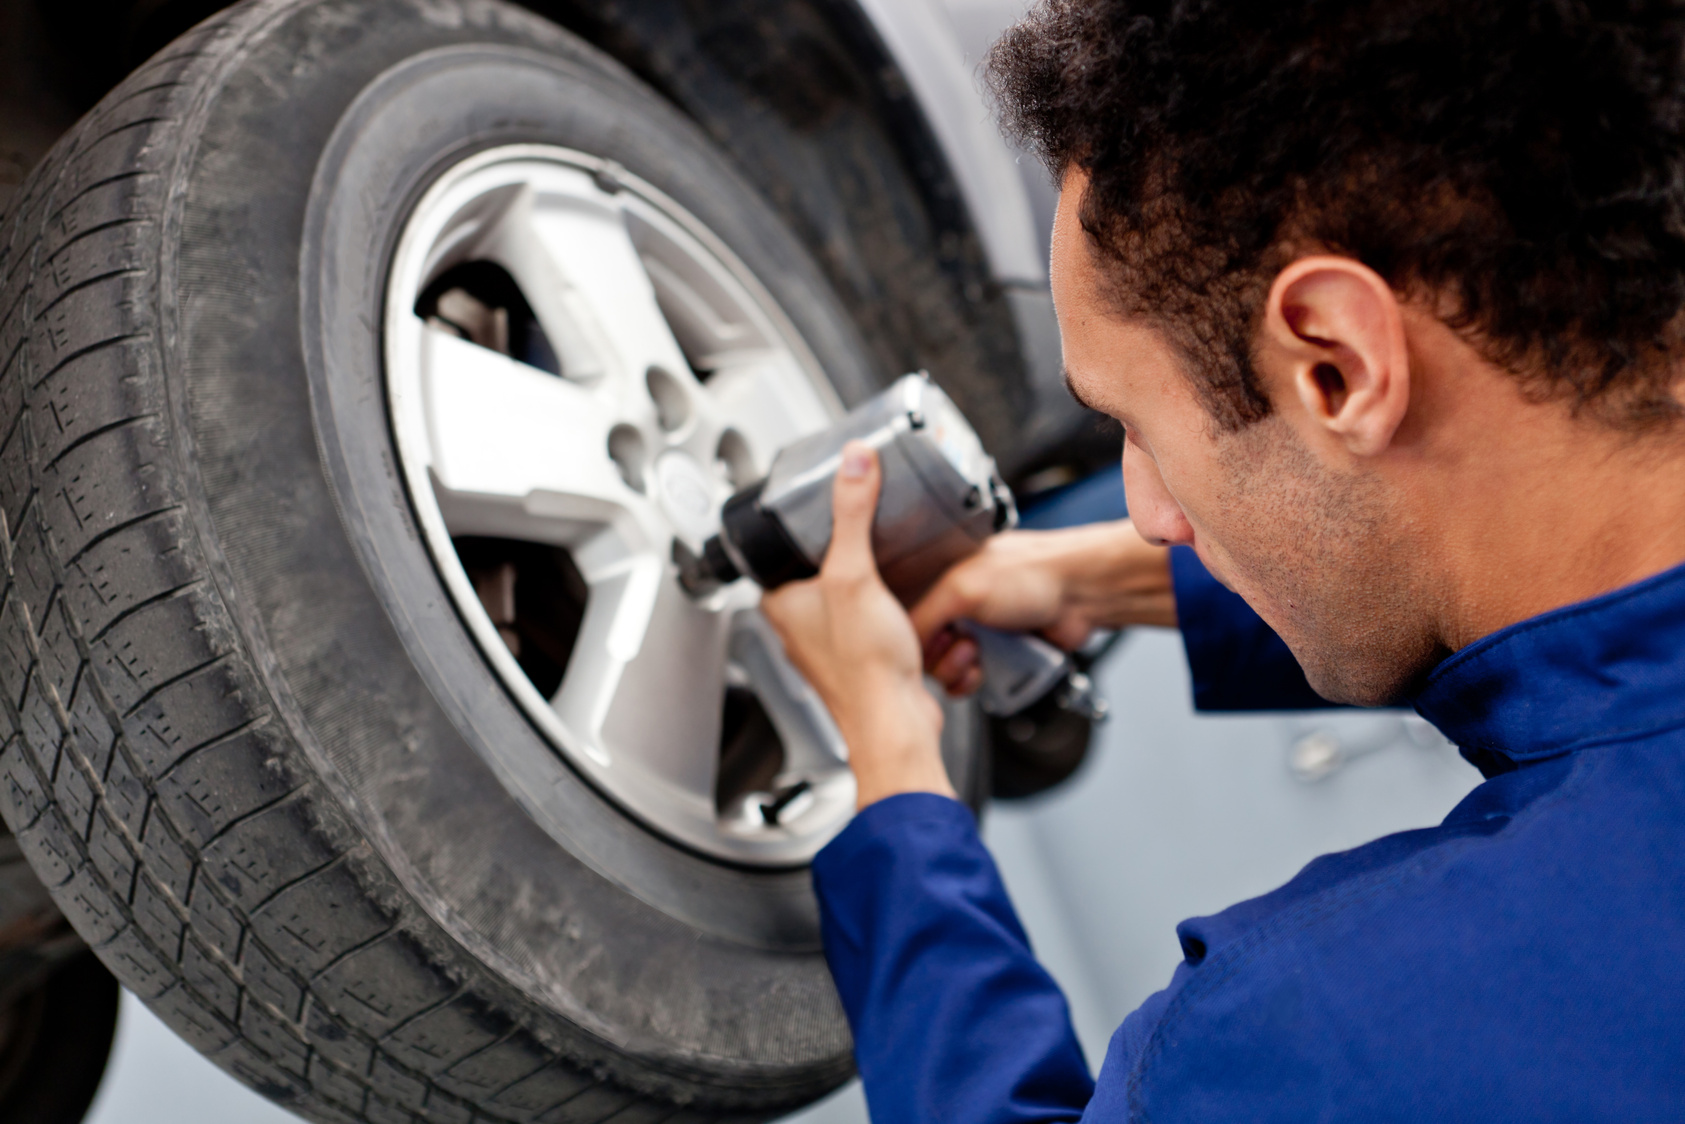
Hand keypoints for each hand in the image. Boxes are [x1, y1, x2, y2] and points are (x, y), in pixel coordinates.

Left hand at [760, 443, 955, 808]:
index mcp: (780, 605)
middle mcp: (798, 628)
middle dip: (839, 551)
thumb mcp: (854, 573)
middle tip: (861, 527)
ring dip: (863, 582)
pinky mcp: (859, 661)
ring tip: (883, 562)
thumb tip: (853, 462)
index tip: (822, 505)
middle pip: (813, 572)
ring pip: (841, 598)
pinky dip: (881, 609)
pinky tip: (900, 601)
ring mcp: (828, 646)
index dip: (801, 528)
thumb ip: (852, 513)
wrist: (897, 725)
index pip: (778, 553)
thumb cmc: (865, 668)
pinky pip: (867, 623)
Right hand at [911, 519, 1175, 696]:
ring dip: (958, 672)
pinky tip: (986, 670)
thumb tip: (903, 646)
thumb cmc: (1033, 573)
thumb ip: (923, 615)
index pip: (902, 621)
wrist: (1083, 593)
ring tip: (979, 656)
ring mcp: (976, 630)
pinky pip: (970, 679)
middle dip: (940, 657)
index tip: (929, 641)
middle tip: (964, 645)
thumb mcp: (962, 589)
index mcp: (939, 579)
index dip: (911, 639)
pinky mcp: (996, 653)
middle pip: (921, 651)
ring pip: (945, 669)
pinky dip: (974, 682)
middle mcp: (954, 605)